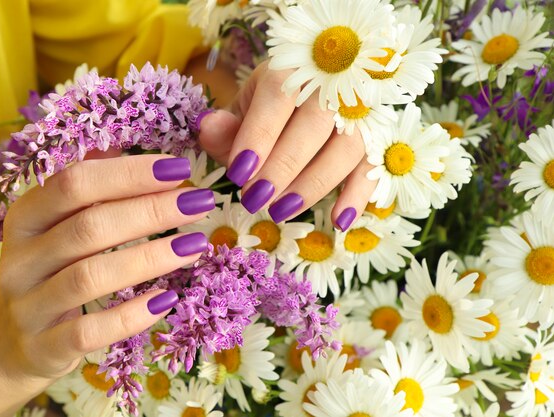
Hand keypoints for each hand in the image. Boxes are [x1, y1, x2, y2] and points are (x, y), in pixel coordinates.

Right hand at [0, 154, 213, 416]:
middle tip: (199, 202)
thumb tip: (125, 146)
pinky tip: (166, 299)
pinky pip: (89, 331)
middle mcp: (20, 257)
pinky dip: (130, 315)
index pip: (75, 183)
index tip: (178, 168)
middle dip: (151, 211)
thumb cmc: (50, 272)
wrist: (12, 344)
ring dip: (149, 258)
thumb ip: (87, 189)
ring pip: (89, 276)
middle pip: (88, 226)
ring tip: (195, 246)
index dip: (128, 173)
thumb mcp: (57, 227)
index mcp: (25, 217)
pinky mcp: (42, 347)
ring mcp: (28, 305)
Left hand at [198, 60, 375, 230]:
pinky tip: (339, 221)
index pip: (277, 97)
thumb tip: (207, 128)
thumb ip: (225, 124)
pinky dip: (358, 195)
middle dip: (282, 167)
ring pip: (346, 147)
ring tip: (281, 211)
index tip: (238, 173)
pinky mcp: (375, 138)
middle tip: (254, 198)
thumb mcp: (244, 109)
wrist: (316, 90)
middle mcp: (331, 83)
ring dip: (313, 184)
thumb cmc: (273, 106)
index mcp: (291, 68)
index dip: (258, 136)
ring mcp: (359, 111)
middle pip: (314, 124)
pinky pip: (373, 166)